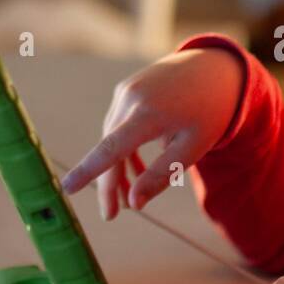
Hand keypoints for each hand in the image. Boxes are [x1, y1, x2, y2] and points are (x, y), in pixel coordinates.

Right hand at [60, 47, 243, 219]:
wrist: (216, 68)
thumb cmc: (210, 112)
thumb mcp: (192, 148)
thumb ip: (161, 175)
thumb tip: (134, 204)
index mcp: (150, 113)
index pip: (111, 148)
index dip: (88, 171)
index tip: (67, 188)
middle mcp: (132, 98)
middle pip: (110, 148)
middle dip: (109, 183)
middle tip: (111, 215)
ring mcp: (127, 90)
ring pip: (113, 137)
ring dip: (118, 167)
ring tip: (127, 195)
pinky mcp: (128, 89)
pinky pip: (119, 124)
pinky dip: (124, 147)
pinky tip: (134, 168)